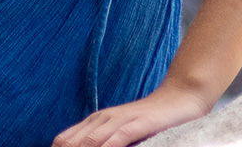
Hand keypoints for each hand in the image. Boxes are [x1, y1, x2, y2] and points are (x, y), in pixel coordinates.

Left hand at [53, 81, 212, 146]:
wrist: (178, 100)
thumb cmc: (148, 121)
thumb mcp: (119, 132)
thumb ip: (101, 140)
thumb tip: (84, 146)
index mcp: (95, 122)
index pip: (64, 140)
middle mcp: (103, 119)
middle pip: (73, 142)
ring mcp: (121, 119)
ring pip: (92, 140)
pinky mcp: (140, 122)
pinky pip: (120, 136)